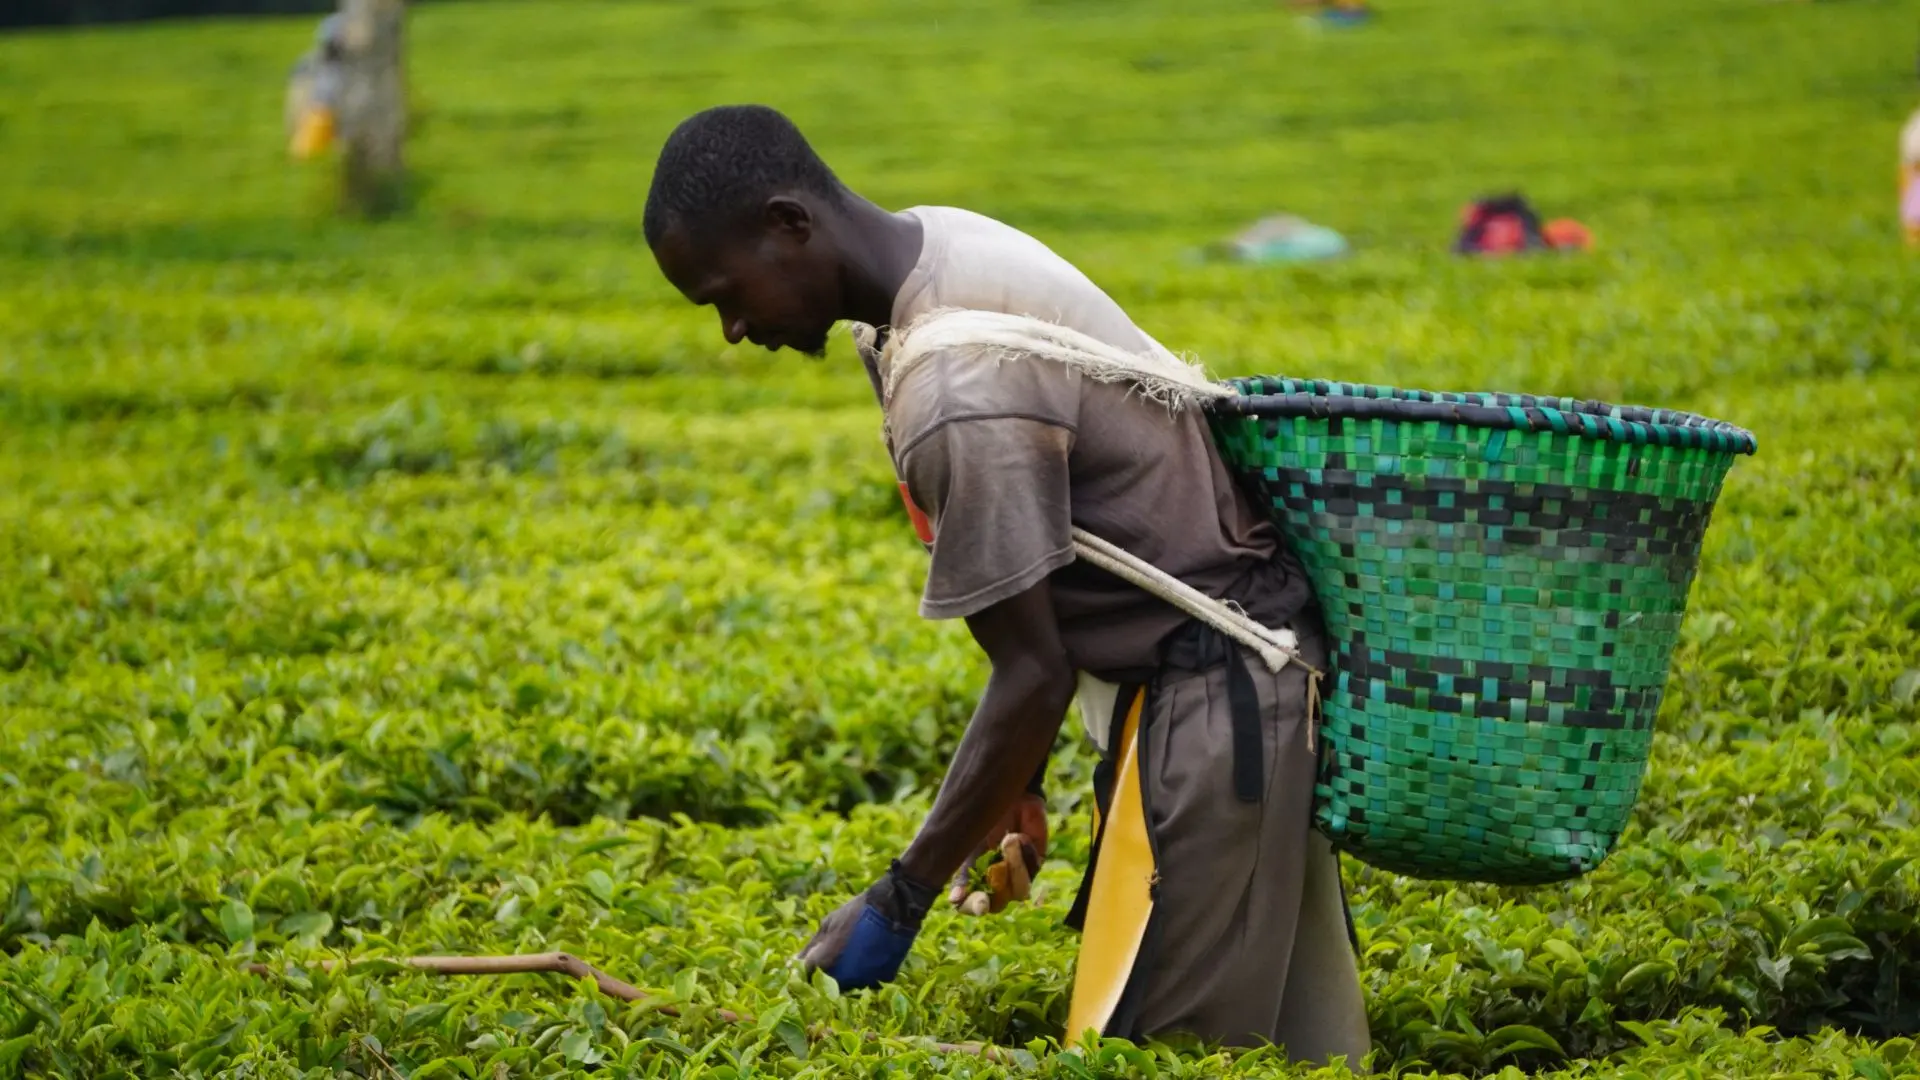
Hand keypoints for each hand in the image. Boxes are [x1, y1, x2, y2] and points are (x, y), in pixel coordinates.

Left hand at [796, 861, 937, 990]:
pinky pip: (868, 982)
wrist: (893, 907)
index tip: (803, 970)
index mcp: (826, 962)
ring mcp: (864, 981)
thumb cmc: (857, 912)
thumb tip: (793, 964)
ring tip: (853, 954)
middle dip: (824, 978)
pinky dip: (865, 974)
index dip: (802, 975)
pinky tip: (868, 956)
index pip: (806, 978)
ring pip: (848, 986)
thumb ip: (810, 948)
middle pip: (826, 987)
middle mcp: (844, 978)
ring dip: (845, 977)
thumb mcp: (829, 924)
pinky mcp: (882, 980)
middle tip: (832, 958)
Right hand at [949, 791, 1047, 914]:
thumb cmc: (983, 819)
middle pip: (998, 904)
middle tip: (995, 868)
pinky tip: (1017, 834)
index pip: (974, 905)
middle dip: (996, 889)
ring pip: (1019, 891)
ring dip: (1013, 867)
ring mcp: (1018, 875)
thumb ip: (964, 873)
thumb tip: (953, 901)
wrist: (1006, 795)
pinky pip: (1032, 869)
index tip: (973, 903)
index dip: (973, 906)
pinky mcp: (1036, 863)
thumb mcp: (969, 846)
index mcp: (978, 880)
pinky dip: (1023, 853)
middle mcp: (999, 883)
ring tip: (1007, 839)